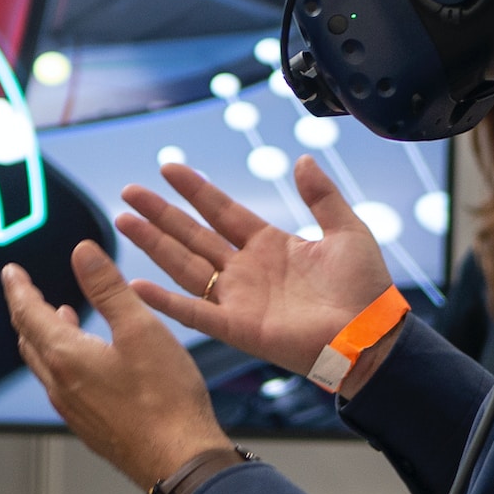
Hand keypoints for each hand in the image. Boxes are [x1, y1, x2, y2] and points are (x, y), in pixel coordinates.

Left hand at [2, 242, 230, 487]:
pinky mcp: (90, 426)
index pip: (28, 313)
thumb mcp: (140, 328)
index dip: (18, 288)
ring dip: (44, 336)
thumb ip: (108, 288)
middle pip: (30, 340)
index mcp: (66, 357)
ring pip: (45, 365)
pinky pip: (61, 386)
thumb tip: (83, 254)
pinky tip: (86, 360)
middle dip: (26, 310)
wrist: (179, 460)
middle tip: (26, 291)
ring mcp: (73, 410)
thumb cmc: (165, 400)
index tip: (11, 273)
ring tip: (59, 316)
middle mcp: (61, 385)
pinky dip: (61, 361)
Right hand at [116, 155, 395, 380]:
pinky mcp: (236, 328)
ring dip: (153, 245)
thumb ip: (321, 196)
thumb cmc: (364, 288)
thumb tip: (302, 159)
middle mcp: (246, 270)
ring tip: (123, 222)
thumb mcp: (347, 230)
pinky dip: (164, 301)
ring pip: (184, 265)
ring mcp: (237, 299)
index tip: (168, 168)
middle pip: (192, 235)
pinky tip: (136, 286)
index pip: (222, 210)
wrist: (371, 334)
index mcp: (269, 245)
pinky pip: (193, 313)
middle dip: (160, 214)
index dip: (195, 189)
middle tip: (129, 192)